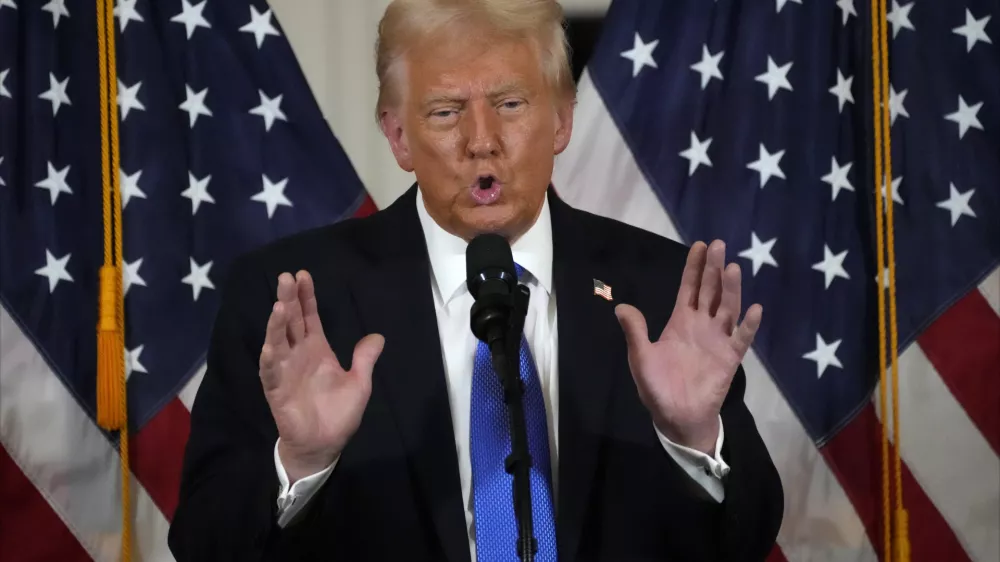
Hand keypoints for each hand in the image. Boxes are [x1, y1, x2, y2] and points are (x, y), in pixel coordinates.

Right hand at [259, 270, 384, 482]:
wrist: (324, 445)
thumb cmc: (338, 414)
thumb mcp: (359, 384)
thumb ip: (365, 359)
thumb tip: (378, 336)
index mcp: (317, 350)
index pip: (310, 317)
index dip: (306, 297)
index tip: (303, 275)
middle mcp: (298, 355)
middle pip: (291, 322)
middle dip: (288, 300)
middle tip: (286, 277)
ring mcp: (285, 370)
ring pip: (278, 341)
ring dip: (277, 324)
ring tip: (280, 306)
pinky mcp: (277, 390)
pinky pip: (270, 371)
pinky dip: (270, 357)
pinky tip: (271, 345)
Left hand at [615, 240, 760, 454]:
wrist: (676, 417)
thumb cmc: (657, 388)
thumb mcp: (640, 357)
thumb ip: (635, 332)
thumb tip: (621, 306)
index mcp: (680, 322)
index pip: (689, 288)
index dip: (694, 267)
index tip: (700, 245)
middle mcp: (702, 325)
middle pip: (710, 291)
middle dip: (714, 268)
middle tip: (719, 245)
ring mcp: (718, 340)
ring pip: (727, 308)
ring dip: (731, 289)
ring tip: (733, 268)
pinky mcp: (729, 358)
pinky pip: (741, 338)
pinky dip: (748, 325)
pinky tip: (754, 309)